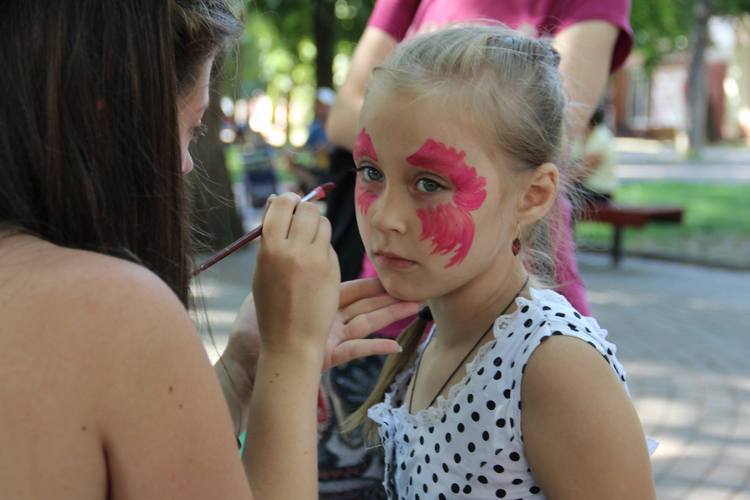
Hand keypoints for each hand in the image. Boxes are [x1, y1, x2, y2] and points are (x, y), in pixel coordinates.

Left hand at [217, 278, 419, 432]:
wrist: (248, 359)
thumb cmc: (254, 327)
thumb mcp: (269, 288)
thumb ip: (281, 266)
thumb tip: (283, 236)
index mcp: (315, 302)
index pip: (348, 287)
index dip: (369, 280)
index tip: (386, 268)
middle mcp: (327, 318)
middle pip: (364, 302)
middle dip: (387, 294)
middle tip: (410, 285)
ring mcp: (331, 337)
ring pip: (368, 321)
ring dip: (391, 315)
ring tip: (415, 307)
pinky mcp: (329, 355)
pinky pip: (357, 351)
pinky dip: (377, 349)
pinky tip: (396, 346)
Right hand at [252, 193, 338, 362]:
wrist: (290, 339)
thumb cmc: (270, 303)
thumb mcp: (262, 269)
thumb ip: (269, 235)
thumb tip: (275, 199)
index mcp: (270, 249)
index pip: (282, 205)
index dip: (287, 200)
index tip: (289, 202)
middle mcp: (294, 251)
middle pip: (308, 209)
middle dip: (305, 209)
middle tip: (300, 218)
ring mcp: (316, 260)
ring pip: (323, 223)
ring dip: (316, 225)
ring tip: (306, 241)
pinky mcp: (332, 269)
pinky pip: (328, 244)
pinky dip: (322, 246)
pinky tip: (314, 261)